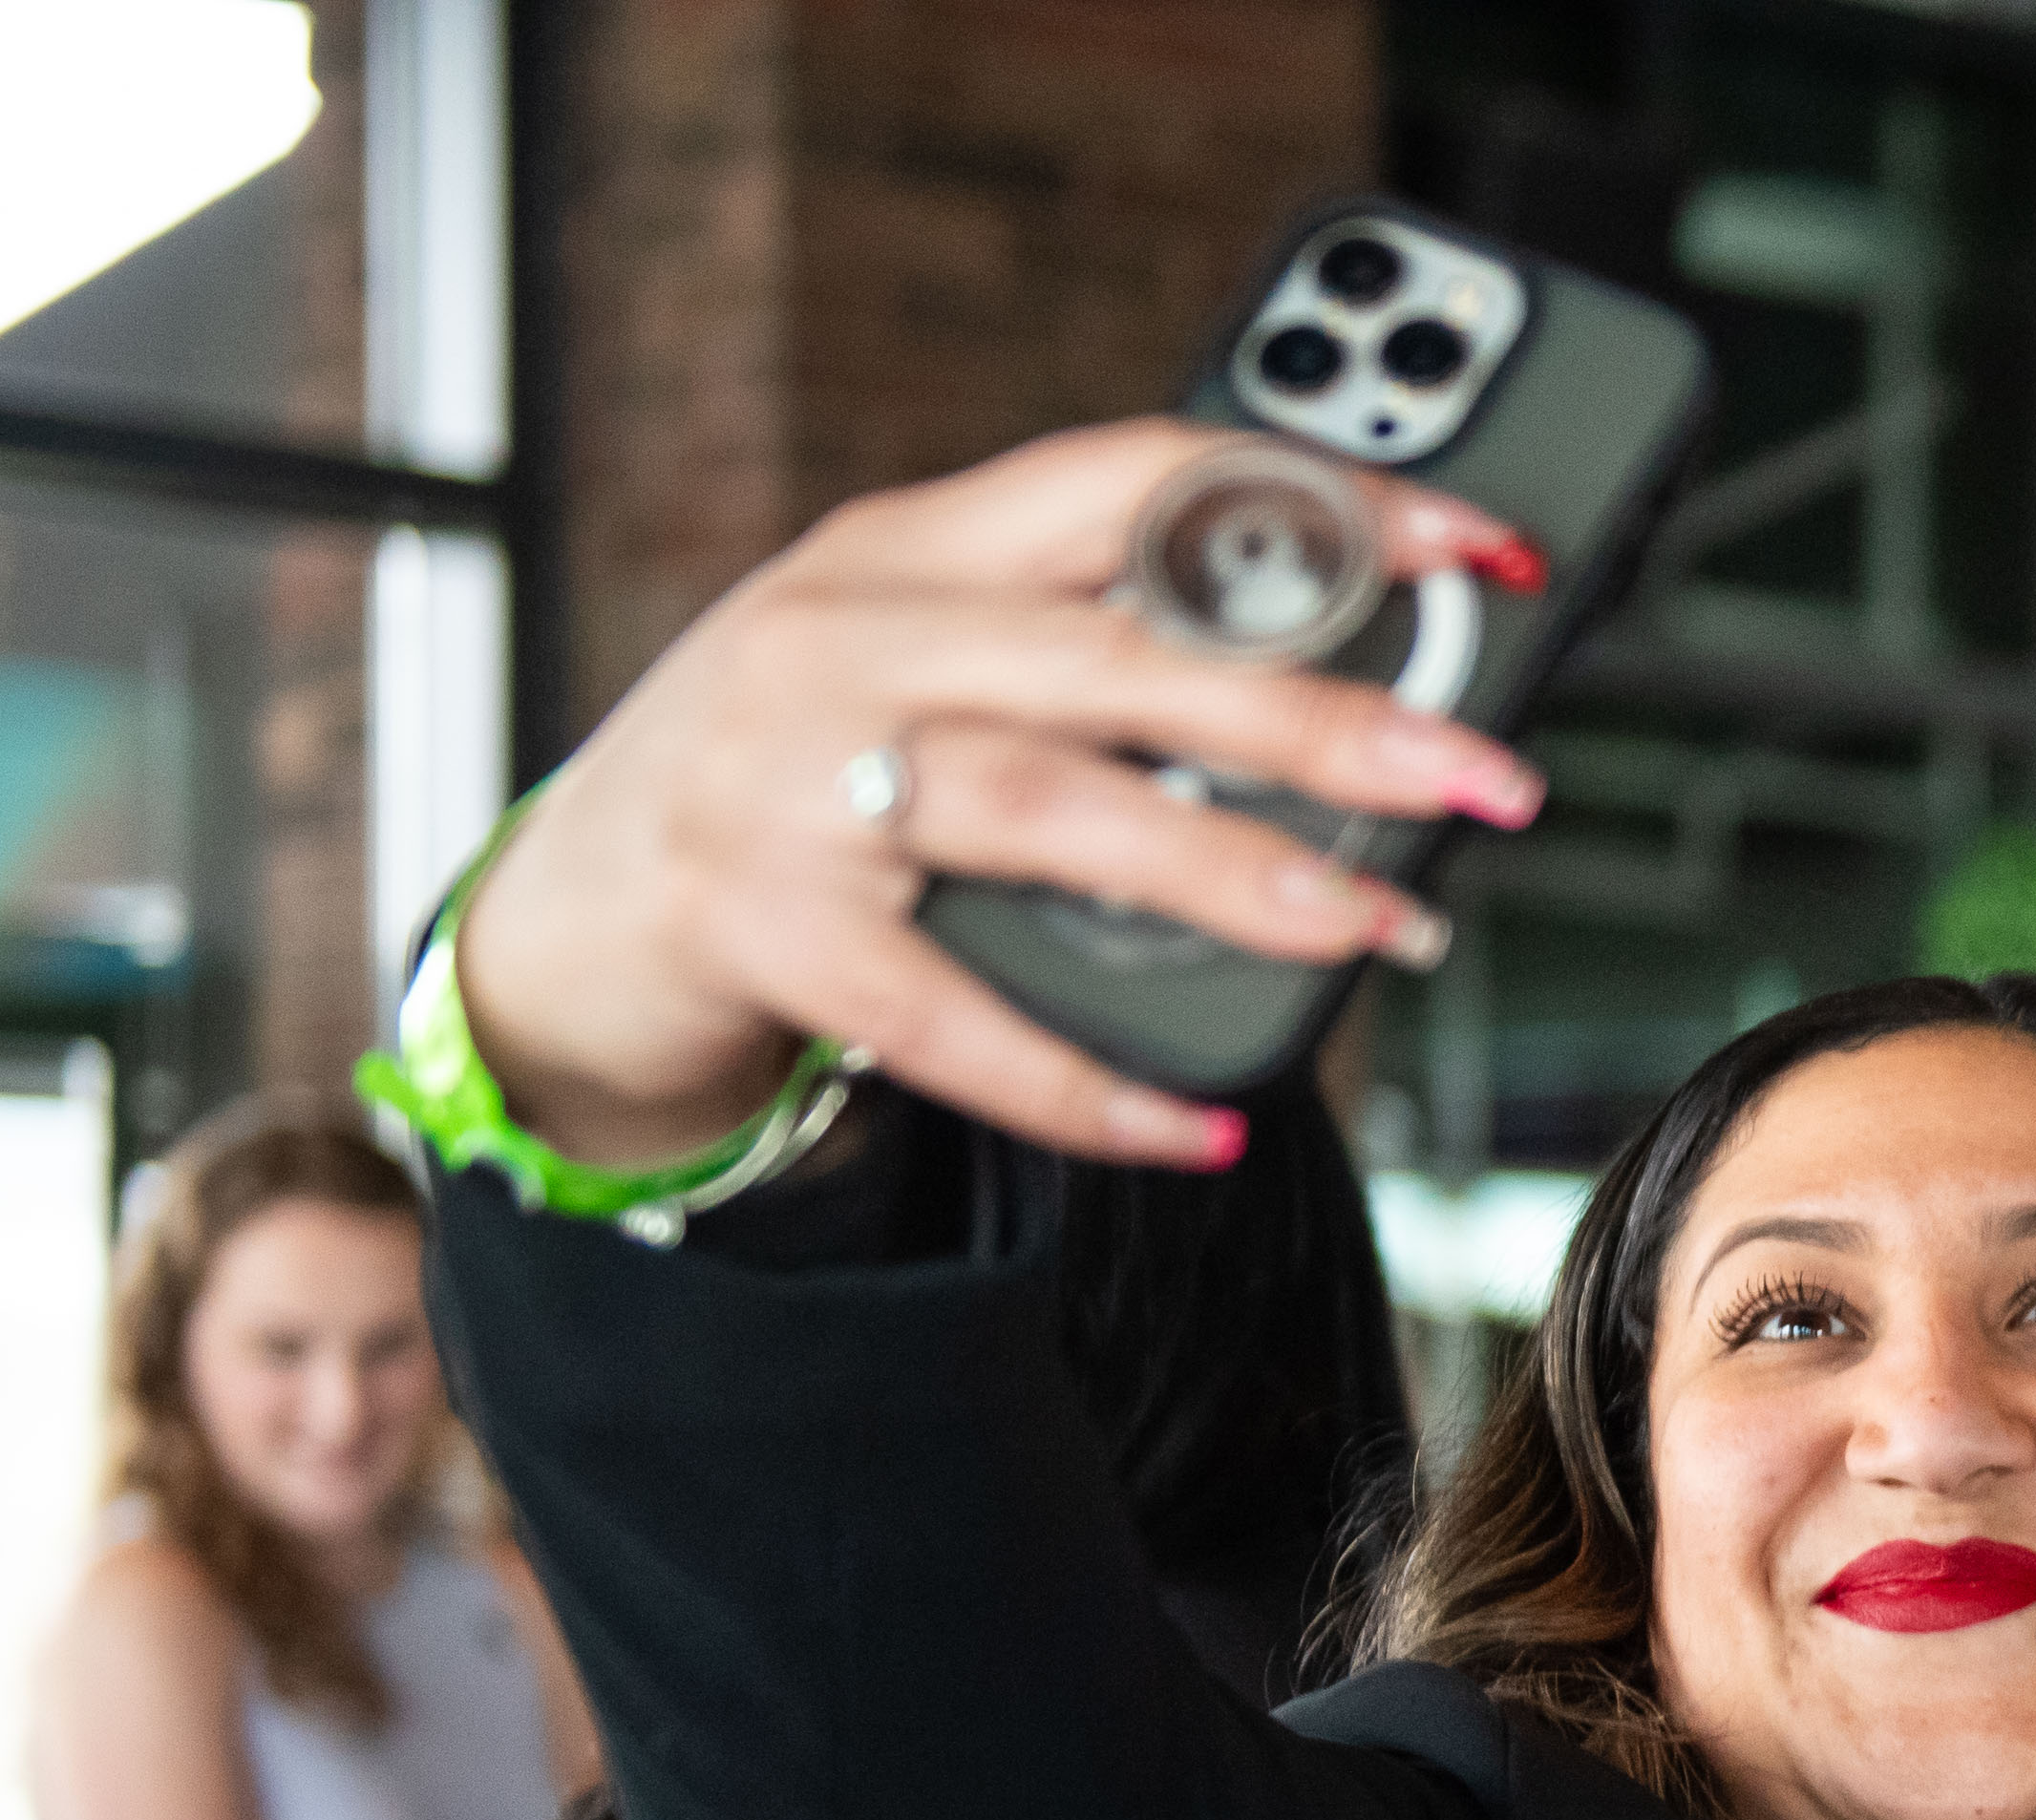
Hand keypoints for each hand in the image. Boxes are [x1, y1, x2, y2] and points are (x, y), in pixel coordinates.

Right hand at [453, 418, 1548, 1168]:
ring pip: (1054, 811)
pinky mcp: (760, 932)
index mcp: (908, 548)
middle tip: (1479, 772)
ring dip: (1236, 876)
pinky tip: (1203, 1122)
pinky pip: (954, 1021)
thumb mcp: (915, 664)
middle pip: (1120, 659)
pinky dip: (1087, 1082)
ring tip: (1376, 926)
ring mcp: (789, 785)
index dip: (1318, 502)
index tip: (1479, 546)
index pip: (1137, 481)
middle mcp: (840, 640)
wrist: (556, 922)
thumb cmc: (783, 782)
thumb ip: (1087, 652)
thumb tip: (1345, 700)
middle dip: (1322, 714)